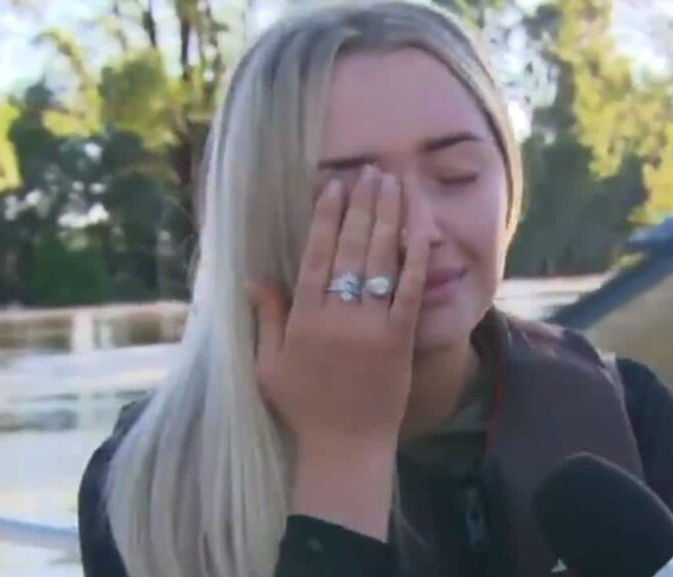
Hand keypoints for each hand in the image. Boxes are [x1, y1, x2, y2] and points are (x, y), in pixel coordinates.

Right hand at [249, 165, 429, 452]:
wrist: (345, 448)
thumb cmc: (303, 408)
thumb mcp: (268, 365)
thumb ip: (267, 318)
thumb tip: (253, 277)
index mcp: (304, 320)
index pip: (316, 256)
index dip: (327, 217)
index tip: (334, 185)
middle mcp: (338, 318)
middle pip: (352, 249)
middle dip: (362, 206)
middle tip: (371, 172)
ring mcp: (372, 328)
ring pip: (381, 262)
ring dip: (388, 219)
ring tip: (394, 185)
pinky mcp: (400, 340)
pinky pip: (409, 291)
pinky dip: (415, 258)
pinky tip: (420, 229)